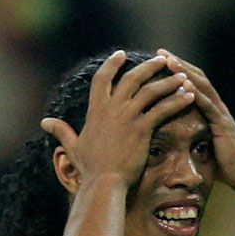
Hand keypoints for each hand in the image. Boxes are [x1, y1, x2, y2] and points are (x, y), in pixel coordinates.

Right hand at [41, 50, 197, 187]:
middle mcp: (112, 109)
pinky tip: (190, 95)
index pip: (103, 78)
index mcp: (96, 109)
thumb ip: (61, 130)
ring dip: (168, 81)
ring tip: (183, 76)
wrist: (104, 181)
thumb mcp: (73, 145)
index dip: (112, 64)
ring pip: (151, 91)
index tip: (122, 53)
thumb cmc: (89, 167)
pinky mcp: (142, 129)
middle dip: (149, 66)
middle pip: (132, 78)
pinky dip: (177, 101)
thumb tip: (45, 122)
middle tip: (163, 58)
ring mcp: (127, 118)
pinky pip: (163, 109)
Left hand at [156, 50, 234, 191]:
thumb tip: (167, 133)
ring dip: (184, 73)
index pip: (194, 83)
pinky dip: (196, 93)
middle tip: (160, 52)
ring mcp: (221, 115)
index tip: (160, 59)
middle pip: (197, 78)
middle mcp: (217, 107)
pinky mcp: (223, 125)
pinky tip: (184, 84)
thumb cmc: (223, 163)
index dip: (178, 70)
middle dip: (179, 64)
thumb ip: (191, 132)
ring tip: (169, 61)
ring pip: (202, 87)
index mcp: (211, 110)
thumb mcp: (202, 143)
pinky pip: (208, 106)